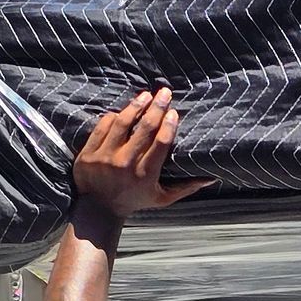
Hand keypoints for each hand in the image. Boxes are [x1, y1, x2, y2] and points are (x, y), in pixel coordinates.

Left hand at [71, 89, 207, 220]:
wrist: (98, 208)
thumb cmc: (135, 201)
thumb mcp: (162, 199)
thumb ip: (186, 188)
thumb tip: (211, 178)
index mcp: (145, 175)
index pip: (160, 143)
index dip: (168, 125)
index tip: (174, 112)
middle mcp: (125, 164)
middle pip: (144, 129)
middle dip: (157, 107)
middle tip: (164, 92)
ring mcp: (105, 157)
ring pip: (122, 123)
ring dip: (135, 106)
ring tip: (146, 95)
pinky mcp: (89, 153)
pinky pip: (102, 127)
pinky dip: (114, 116)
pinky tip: (123, 110)